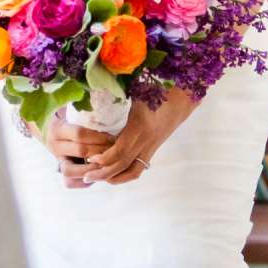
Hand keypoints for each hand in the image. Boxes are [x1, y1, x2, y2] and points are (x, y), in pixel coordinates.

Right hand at [46, 111, 114, 191]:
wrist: (49, 128)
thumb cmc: (69, 117)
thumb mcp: (74, 110)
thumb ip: (87, 110)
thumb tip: (109, 99)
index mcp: (58, 128)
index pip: (80, 134)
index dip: (99, 137)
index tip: (115, 137)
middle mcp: (55, 145)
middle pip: (81, 151)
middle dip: (102, 152)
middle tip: (117, 151)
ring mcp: (57, 159)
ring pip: (70, 171)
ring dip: (92, 170)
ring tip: (108, 166)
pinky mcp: (61, 169)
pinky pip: (69, 182)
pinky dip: (83, 182)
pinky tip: (97, 176)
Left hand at [80, 90, 196, 187]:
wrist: (182, 98)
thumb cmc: (156, 90)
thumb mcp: (135, 92)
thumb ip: (116, 99)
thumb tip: (93, 102)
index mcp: (140, 126)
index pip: (120, 151)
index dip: (104, 158)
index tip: (90, 157)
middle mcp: (146, 140)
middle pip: (123, 164)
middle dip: (103, 173)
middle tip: (86, 176)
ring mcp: (151, 147)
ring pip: (133, 171)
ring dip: (115, 177)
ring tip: (98, 178)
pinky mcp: (153, 149)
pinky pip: (139, 168)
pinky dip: (125, 174)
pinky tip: (113, 175)